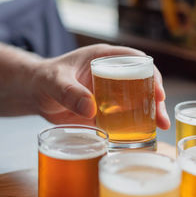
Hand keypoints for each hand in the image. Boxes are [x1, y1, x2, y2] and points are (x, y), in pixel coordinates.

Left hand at [33, 44, 169, 129]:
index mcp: (103, 58)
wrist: (34, 93)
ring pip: (135, 102)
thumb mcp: (54, 81)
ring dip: (148, 114)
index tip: (159, 92)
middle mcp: (110, 74)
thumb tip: (92, 109)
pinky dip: (132, 127)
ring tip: (159, 129)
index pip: (135, 60)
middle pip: (141, 83)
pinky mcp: (103, 111)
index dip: (151, 74)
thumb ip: (69, 91)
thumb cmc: (43, 78)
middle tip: (162, 119)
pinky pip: (121, 118)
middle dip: (156, 100)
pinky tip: (141, 138)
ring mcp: (108, 94)